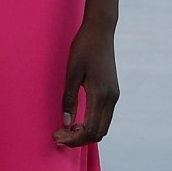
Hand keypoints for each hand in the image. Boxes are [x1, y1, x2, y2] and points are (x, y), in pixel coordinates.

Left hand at [54, 17, 119, 146]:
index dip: (73, 139)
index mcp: (100, 95)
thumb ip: (69, 99)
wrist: (100, 30)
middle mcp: (111, 98)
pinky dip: (91, 123)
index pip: (90, 130)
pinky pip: (104, 116)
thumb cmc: (84, 48)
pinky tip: (77, 120)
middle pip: (98, 133)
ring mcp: (114, 95)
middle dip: (79, 139)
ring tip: (66, 130)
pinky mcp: (113, 91)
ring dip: (86, 132)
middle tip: (59, 136)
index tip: (57, 137)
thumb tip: (66, 123)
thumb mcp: (72, 73)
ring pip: (103, 126)